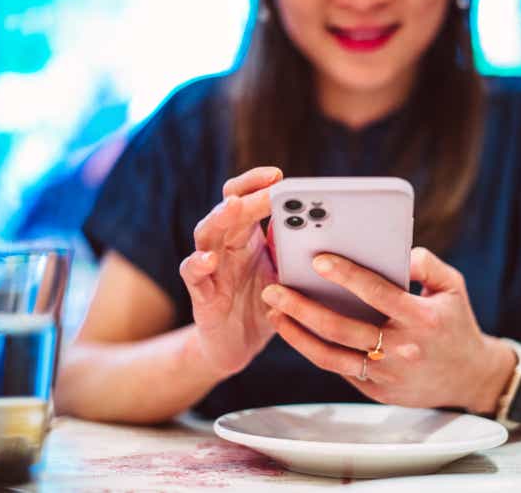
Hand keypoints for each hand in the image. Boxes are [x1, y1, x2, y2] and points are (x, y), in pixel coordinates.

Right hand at [180, 166, 282, 377]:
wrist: (239, 346)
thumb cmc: (265, 304)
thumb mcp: (287, 275)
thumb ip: (296, 251)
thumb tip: (328, 227)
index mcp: (246, 236)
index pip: (245, 197)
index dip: (257, 183)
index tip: (278, 175)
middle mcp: (225, 245)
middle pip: (228, 209)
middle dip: (248, 195)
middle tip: (267, 187)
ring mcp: (210, 267)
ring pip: (206, 233)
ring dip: (219, 218)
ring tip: (234, 207)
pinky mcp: (201, 294)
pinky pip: (193, 274)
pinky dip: (198, 265)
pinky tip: (209, 260)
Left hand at [260, 247, 513, 410]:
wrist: (470, 377)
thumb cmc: (456, 323)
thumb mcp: (453, 286)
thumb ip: (426, 263)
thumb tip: (394, 252)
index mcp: (421, 318)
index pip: (377, 293)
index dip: (346, 275)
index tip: (318, 259)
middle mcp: (402, 349)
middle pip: (341, 328)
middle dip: (302, 307)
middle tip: (274, 290)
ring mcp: (387, 375)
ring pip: (330, 356)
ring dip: (297, 333)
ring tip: (274, 312)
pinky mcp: (377, 391)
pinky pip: (339, 369)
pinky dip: (314, 350)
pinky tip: (296, 331)